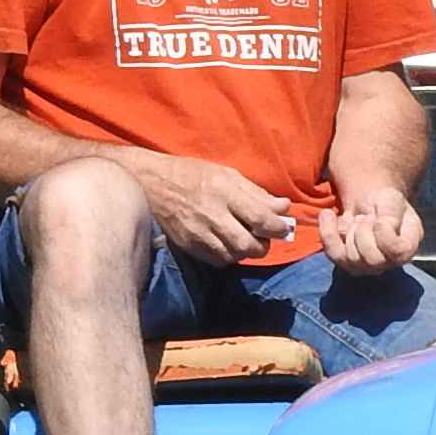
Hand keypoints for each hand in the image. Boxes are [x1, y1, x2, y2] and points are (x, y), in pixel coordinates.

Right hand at [133, 156, 294, 262]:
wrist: (151, 183)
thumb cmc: (194, 175)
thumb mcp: (227, 174)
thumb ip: (257, 193)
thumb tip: (283, 207)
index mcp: (224, 192)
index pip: (260, 218)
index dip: (277, 227)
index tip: (283, 227)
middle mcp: (212, 215)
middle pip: (248, 244)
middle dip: (263, 246)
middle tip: (265, 238)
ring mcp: (198, 233)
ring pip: (234, 256)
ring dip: (246, 252)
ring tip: (246, 241)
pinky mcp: (188, 245)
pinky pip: (217, 260)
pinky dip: (229, 256)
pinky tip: (228, 245)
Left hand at [319, 187, 422, 272]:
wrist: (368, 205)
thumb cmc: (384, 203)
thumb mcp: (391, 198)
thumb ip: (391, 211)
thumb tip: (380, 226)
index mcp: (409, 245)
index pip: (398, 252)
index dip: (384, 235)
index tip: (377, 218)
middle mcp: (391, 262)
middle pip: (372, 259)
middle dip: (363, 232)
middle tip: (365, 217)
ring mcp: (368, 267)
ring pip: (351, 258)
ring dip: (349, 231)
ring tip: (356, 219)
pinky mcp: (347, 265)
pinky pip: (333, 254)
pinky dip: (327, 231)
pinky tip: (328, 214)